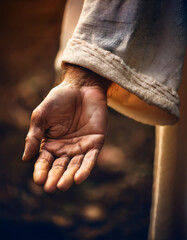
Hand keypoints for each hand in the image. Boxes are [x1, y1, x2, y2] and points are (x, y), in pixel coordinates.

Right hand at [22, 66, 108, 193]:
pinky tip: (79, 178)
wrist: (81, 87)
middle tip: (51, 189)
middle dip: (55, 178)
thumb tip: (25, 159)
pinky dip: (85, 168)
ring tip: (63, 186)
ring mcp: (81, 147)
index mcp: (50, 144)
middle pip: (59, 167)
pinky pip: (91, 158)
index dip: (41, 171)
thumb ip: (33, 136)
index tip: (38, 180)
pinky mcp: (95, 143)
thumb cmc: (58, 100)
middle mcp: (65, 149)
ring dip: (69, 177)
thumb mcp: (41, 116)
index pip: (44, 162)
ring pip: (75, 166)